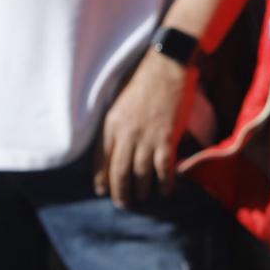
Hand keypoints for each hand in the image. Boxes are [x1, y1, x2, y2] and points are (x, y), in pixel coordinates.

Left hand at [96, 49, 197, 207]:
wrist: (168, 65)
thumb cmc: (143, 77)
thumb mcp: (119, 100)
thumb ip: (117, 123)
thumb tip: (118, 142)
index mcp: (111, 124)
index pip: (101, 159)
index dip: (102, 179)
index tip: (103, 191)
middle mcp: (126, 134)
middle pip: (119, 172)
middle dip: (120, 192)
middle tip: (124, 204)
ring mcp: (146, 137)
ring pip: (140, 173)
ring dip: (142, 190)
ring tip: (143, 198)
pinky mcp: (167, 137)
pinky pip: (163, 168)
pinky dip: (164, 182)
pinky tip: (166, 190)